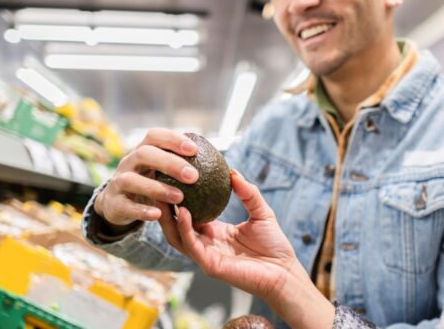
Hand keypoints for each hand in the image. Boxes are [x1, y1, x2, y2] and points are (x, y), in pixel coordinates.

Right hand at [94, 128, 198, 225]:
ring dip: (157, 188)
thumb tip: (225, 169)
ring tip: (180, 198)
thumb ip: (182, 165)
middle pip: (144, 154)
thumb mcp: (161, 171)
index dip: (173, 139)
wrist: (116, 203)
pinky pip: (125, 206)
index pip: (154, 136)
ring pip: (132, 181)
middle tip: (194, 176)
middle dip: (169, 163)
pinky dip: (141, 211)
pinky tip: (158, 215)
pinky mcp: (113, 204)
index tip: (195, 149)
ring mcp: (117, 182)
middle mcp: (128, 162)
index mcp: (142, 150)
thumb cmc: (149, 183)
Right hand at [158, 170, 334, 328]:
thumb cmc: (274, 245)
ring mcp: (206, 256)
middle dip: (166, 208)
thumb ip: (248, 193)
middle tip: (159, 186)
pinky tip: (184, 212)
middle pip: (177, 227)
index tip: (173, 179)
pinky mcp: (210, 265)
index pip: (191, 215)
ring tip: (164, 196)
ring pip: (177, 237)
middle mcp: (207, 244)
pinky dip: (184, 229)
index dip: (181, 199)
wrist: (284, 271)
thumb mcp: (261, 212)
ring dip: (168, 219)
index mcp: (216, 232)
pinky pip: (192, 245)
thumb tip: (233, 171)